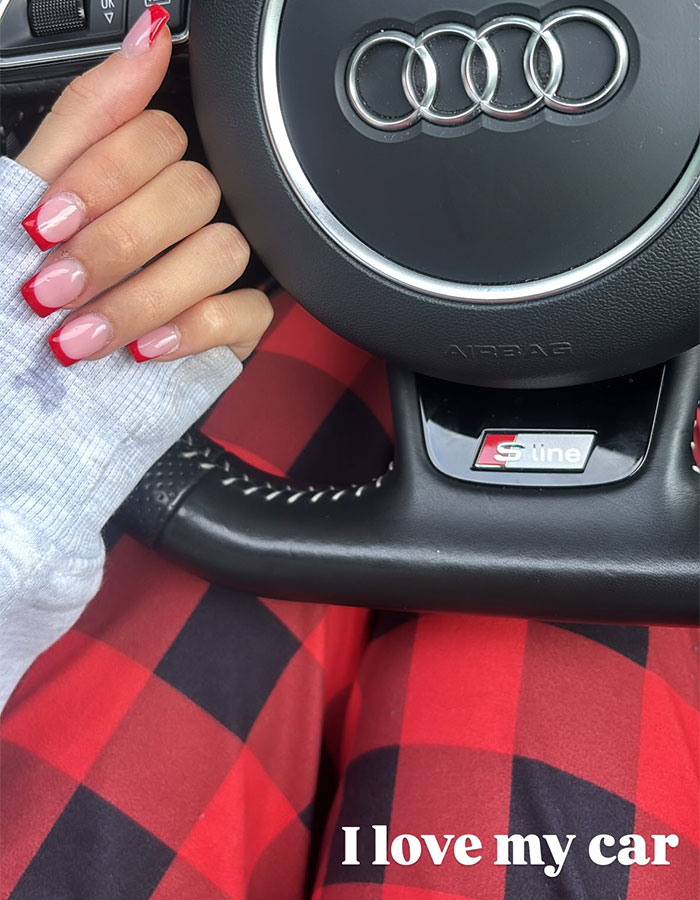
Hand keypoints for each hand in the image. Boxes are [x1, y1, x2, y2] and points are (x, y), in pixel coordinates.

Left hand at [16, 5, 271, 365]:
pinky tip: (144, 348)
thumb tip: (150, 29)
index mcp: (134, 174)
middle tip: (55, 289)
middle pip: (193, 191)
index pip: (155, 135)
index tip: (46, 225)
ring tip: (83, 335)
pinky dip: (192, 329)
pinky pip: (247, 313)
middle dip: (115, 246)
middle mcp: (179, 215)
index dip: (103, 178)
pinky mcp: (235, 325)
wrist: (22, 380)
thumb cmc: (25, 284)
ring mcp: (212, 270)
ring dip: (144, 296)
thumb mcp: (33, 191)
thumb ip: (92, 111)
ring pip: (222, 251)